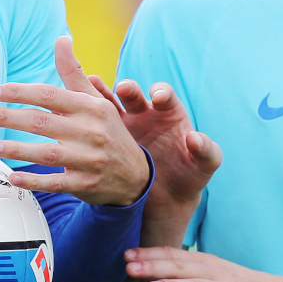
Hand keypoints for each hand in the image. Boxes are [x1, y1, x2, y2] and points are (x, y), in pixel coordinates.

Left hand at [0, 36, 148, 205]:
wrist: (136, 174)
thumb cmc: (108, 131)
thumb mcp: (96, 100)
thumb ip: (73, 72)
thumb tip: (61, 39)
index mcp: (90, 107)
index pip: (48, 95)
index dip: (19, 92)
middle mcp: (90, 131)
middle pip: (41, 122)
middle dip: (7, 118)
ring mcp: (89, 159)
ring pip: (46, 153)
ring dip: (15, 149)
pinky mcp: (86, 184)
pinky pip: (55, 182)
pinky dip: (34, 181)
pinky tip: (12, 177)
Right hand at [92, 78, 220, 209]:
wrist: (168, 197)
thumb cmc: (189, 176)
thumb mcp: (204, 166)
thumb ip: (207, 151)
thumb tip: (196, 139)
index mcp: (170, 114)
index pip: (164, 96)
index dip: (161, 93)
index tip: (157, 97)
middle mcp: (145, 114)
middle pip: (134, 95)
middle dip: (129, 89)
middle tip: (124, 89)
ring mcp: (125, 125)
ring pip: (111, 104)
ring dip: (101, 94)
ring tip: (91, 84)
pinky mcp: (109, 138)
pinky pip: (96, 123)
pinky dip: (87, 113)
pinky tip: (75, 108)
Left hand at [124, 247, 282, 281]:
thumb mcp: (222, 277)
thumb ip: (196, 273)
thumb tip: (166, 270)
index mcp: (212, 265)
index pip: (178, 255)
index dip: (152, 254)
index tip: (125, 253)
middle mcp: (220, 274)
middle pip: (183, 267)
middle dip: (153, 265)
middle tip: (125, 264)